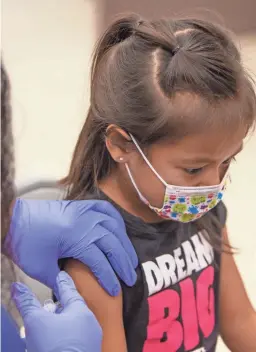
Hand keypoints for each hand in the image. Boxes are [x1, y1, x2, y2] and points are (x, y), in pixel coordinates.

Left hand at [5, 199, 137, 295]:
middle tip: (130, 277)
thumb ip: (61, 282)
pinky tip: (119, 229)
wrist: (13, 220)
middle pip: (113, 243)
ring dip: (124, 242)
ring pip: (113, 226)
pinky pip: (104, 208)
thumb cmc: (24, 243)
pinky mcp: (79, 206)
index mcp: (75, 238)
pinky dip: (115, 218)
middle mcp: (84, 222)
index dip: (110, 278)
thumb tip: (74, 292)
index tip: (115, 290)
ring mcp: (83, 211)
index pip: (100, 261)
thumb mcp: (41, 268)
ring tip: (130, 257)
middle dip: (124, 262)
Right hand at [12, 271, 101, 351]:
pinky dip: (61, 339)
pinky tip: (50, 345)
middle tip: (44, 309)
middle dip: (55, 309)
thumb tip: (17, 288)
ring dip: (57, 326)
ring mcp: (90, 340)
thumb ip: (27, 303)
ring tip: (43, 331)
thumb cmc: (55, 350)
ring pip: (71, 326)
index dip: (61, 281)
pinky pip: (73, 339)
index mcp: (81, 310)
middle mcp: (89, 323)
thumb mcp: (36, 322)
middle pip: (69, 308)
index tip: (60, 274)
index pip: (68, 289)